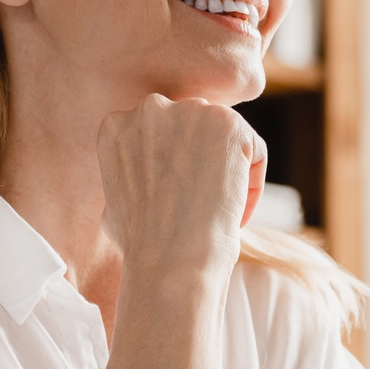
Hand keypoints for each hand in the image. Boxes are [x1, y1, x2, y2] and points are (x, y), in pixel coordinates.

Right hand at [97, 95, 266, 278]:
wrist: (171, 259)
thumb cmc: (142, 247)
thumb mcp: (115, 205)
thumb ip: (130, 178)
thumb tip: (144, 180)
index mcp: (116, 126)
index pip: (159, 136)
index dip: (172, 171)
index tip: (178, 203)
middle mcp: (150, 109)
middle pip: (192, 130)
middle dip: (201, 164)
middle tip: (204, 206)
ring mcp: (191, 112)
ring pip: (224, 139)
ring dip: (228, 173)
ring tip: (220, 213)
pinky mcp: (229, 124)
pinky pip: (253, 151)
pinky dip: (252, 183)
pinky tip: (238, 213)